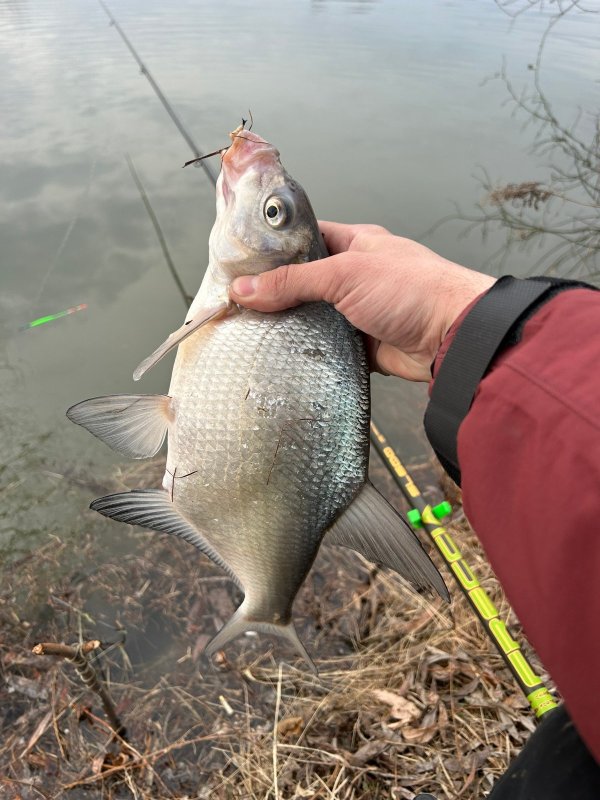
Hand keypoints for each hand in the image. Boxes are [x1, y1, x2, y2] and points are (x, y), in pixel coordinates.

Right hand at [230, 221, 495, 380]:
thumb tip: (243, 289)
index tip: (238, 263)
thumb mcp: (345, 275)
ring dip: (289, 325)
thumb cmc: (409, 290)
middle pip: (303, 281)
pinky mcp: (361, 344)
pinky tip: (278, 355)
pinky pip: (325, 346)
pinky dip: (307, 351)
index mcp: (354, 244)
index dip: (273, 249)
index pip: (304, 239)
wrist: (452, 338)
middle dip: (274, 293)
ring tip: (247, 332)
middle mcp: (354, 275)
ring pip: (312, 316)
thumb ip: (293, 282)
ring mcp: (358, 311)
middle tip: (235, 304)